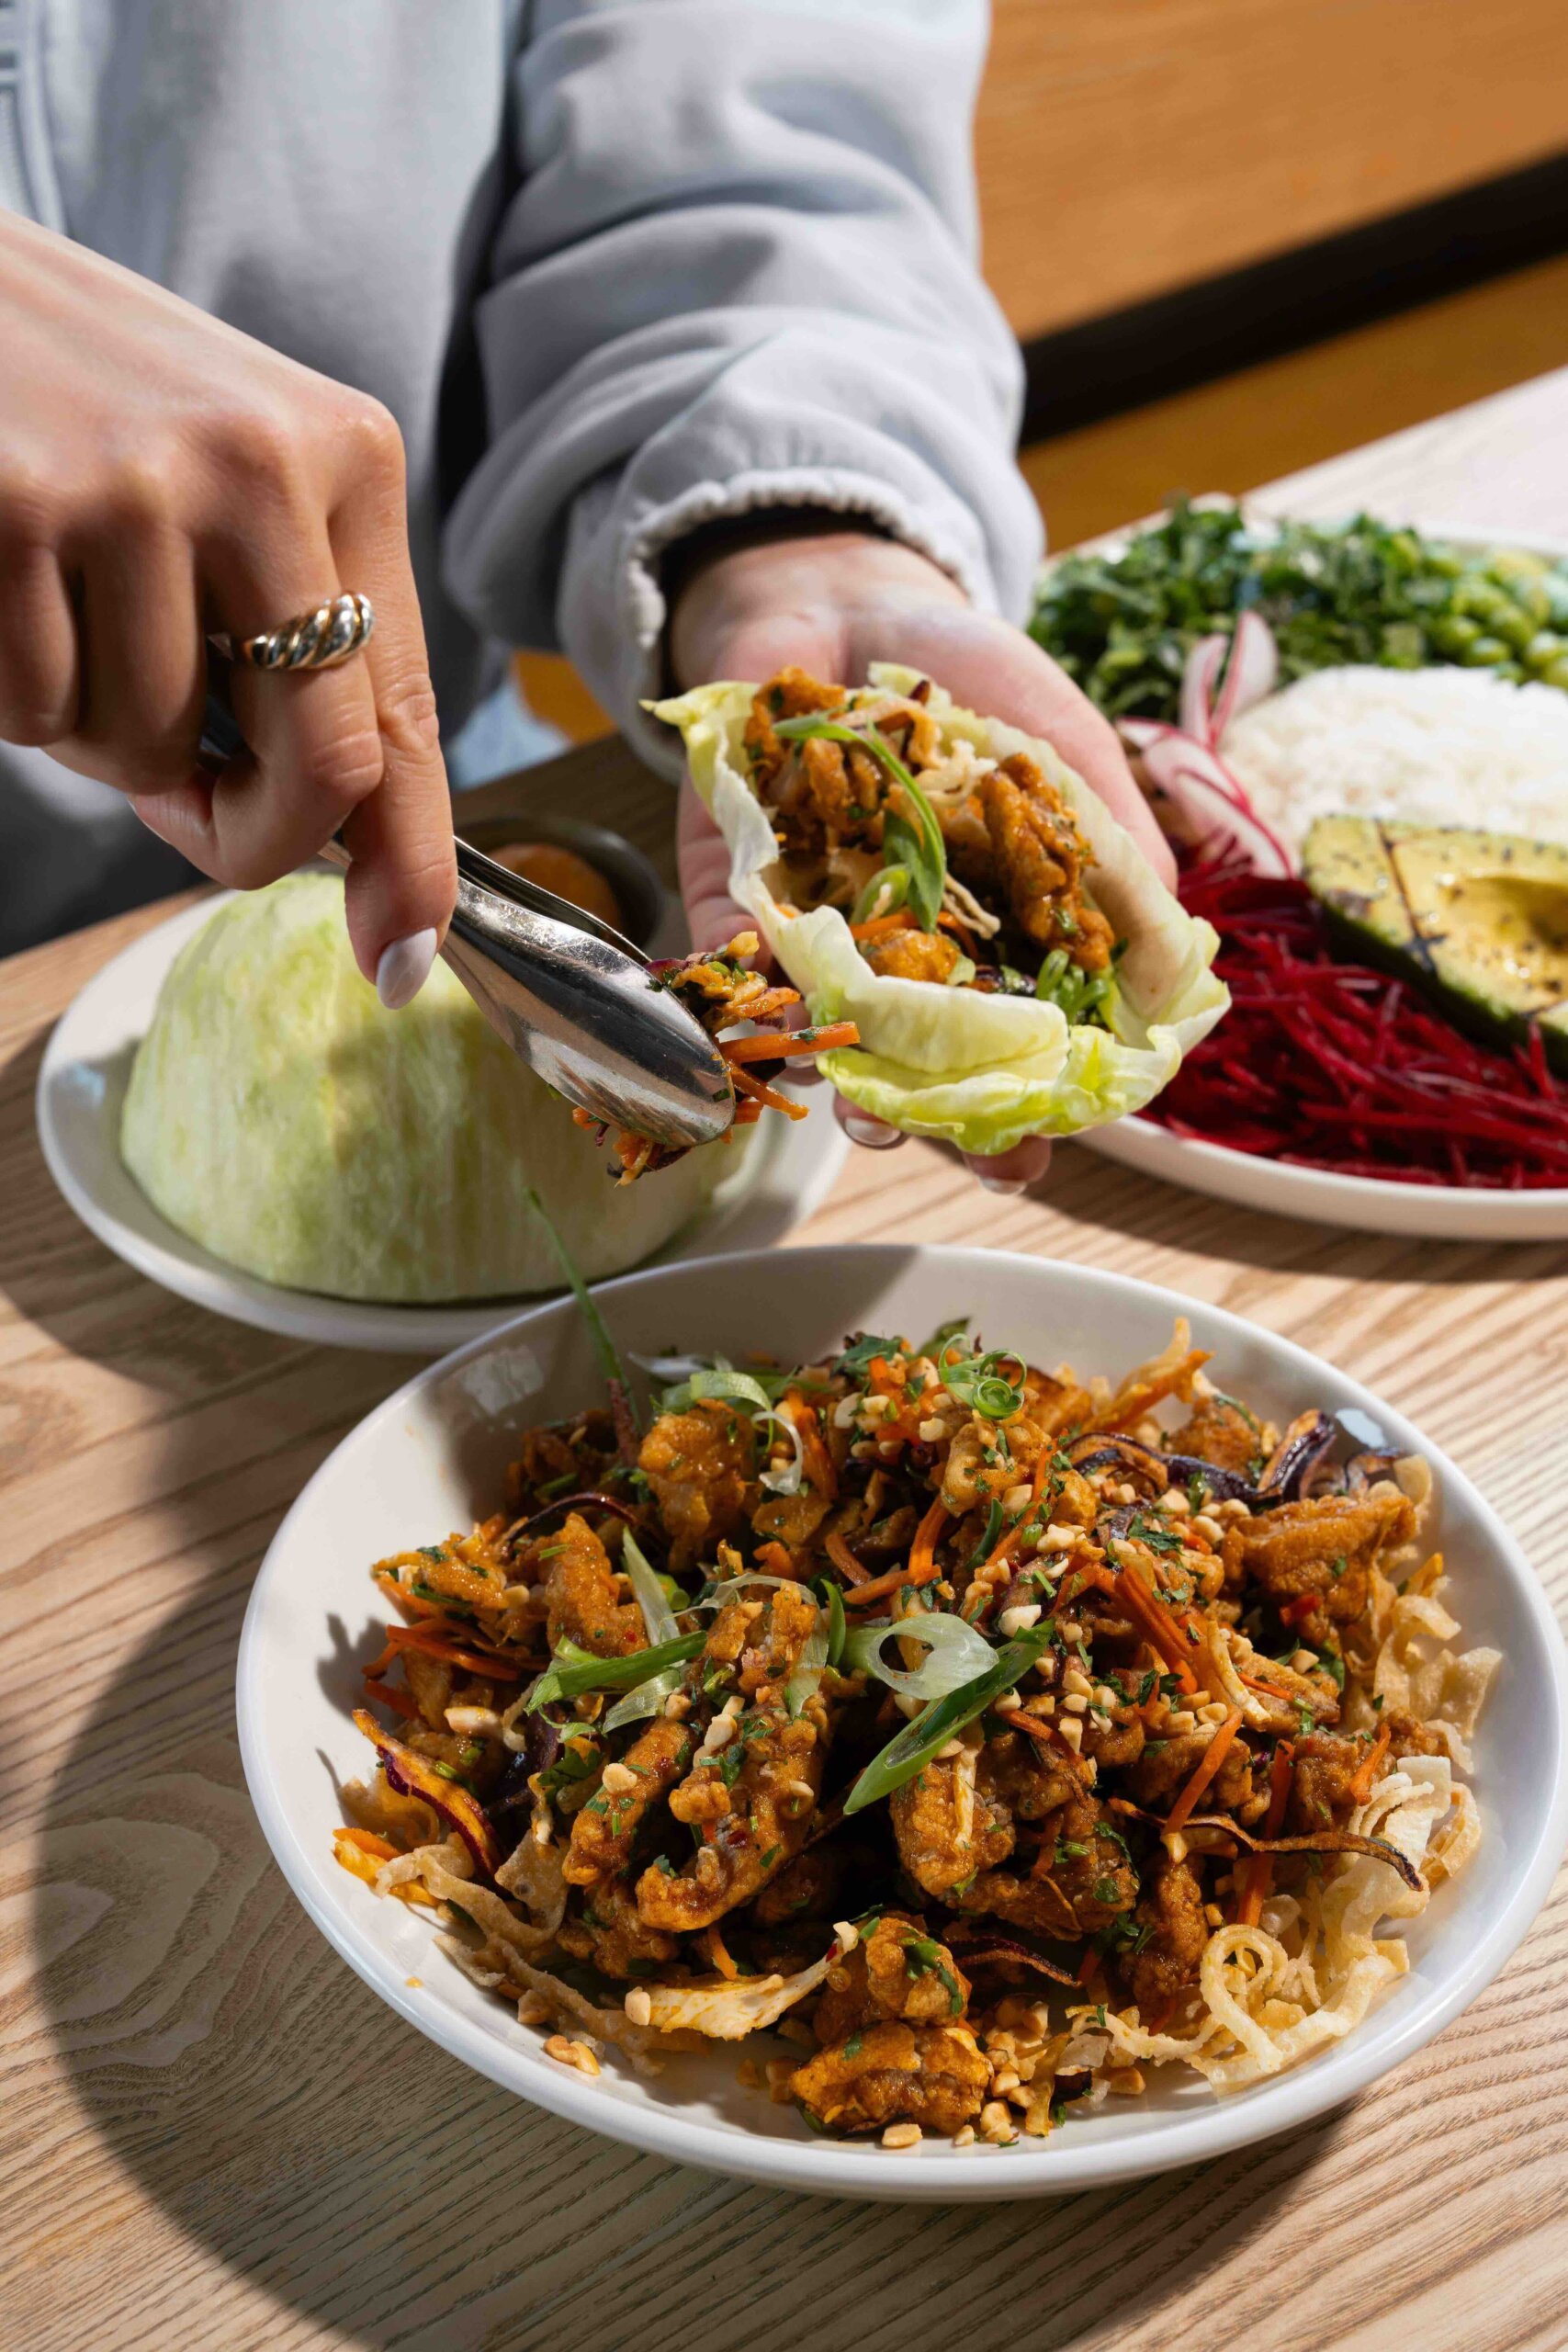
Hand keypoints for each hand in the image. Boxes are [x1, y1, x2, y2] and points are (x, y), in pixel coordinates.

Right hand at [0, 210, 453, 999]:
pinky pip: (39, 714)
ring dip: (100, 734)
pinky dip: (17, 692)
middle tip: (184, 806)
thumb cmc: (84, 409)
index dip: (408, 857)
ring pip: (152, 750)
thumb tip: (344, 852)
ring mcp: (132, 487)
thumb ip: (292, 649)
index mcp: (344, 458)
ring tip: (64, 606)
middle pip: (321, 765)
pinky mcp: (12, 512)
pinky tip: (6, 580)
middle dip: (252, 833)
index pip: (404, 708)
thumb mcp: (228, 491)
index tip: (400, 959)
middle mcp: (260, 466)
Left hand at [670, 523, 1173, 1189]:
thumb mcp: (1066, 751)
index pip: (1021, 1051)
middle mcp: (909, 960)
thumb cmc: (968, 675)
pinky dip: (750, 1000)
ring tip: (871, 1106)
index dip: (1036, 1110)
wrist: (835, 598)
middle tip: (967, 1157)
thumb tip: (1176, 969)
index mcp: (997, 942)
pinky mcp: (737, 901)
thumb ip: (1118, 852)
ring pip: (834, 1039)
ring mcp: (821, 939)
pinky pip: (739, 967)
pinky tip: (772, 1026)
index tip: (1040, 1152)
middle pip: (926, 1071)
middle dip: (941, 1125)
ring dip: (851, 1082)